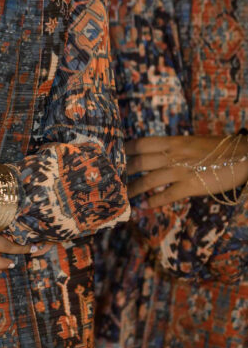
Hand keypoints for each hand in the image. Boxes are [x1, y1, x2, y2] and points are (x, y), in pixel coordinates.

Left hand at [126, 134, 247, 208]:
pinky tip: (147, 206)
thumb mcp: (192, 142)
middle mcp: (173, 154)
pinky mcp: (192, 186)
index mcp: (173, 141)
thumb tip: (159, 154)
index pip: (141, 143)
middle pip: (140, 162)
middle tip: (112, 179)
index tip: (114, 156)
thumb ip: (175, 148)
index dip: (125, 150)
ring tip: (124, 197)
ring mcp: (181, 170)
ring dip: (134, 189)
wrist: (242, 155)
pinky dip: (155, 201)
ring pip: (149, 180)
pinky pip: (168, 195)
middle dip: (124, 172)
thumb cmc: (219, 149)